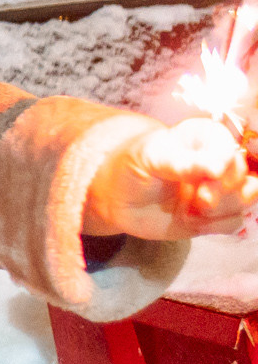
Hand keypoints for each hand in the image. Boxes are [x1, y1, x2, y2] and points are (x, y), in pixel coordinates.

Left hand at [83, 117, 257, 239]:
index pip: (232, 148)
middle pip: (245, 176)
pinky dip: (215, 226)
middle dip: (222, 192)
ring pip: (247, 199)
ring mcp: (221, 189)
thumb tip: (217, 167)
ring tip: (190, 209)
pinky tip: (191, 220)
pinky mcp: (216, 214)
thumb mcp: (150, 158)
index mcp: (206, 137)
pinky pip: (235, 221)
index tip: (209, 176)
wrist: (118, 199)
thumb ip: (182, 162)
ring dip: (220, 210)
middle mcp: (219, 161)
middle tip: (198, 199)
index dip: (225, 165)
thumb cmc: (133, 168)